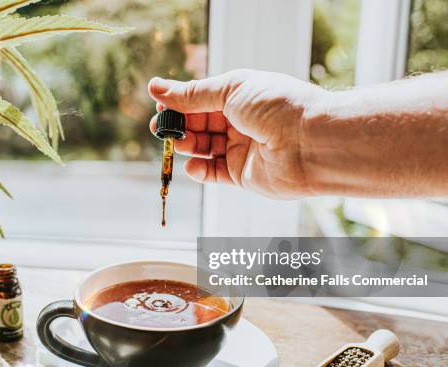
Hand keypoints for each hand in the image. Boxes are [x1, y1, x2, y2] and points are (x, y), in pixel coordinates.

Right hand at [148, 69, 325, 198]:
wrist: (311, 143)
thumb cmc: (278, 107)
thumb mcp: (231, 90)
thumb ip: (192, 94)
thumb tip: (157, 88)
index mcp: (241, 96)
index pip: (201, 99)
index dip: (180, 102)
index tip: (159, 104)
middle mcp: (241, 122)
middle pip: (200, 124)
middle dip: (178, 125)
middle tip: (160, 128)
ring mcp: (242, 149)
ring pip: (204, 148)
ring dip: (186, 145)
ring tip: (175, 142)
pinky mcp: (243, 175)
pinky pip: (214, 173)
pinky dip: (199, 171)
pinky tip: (191, 165)